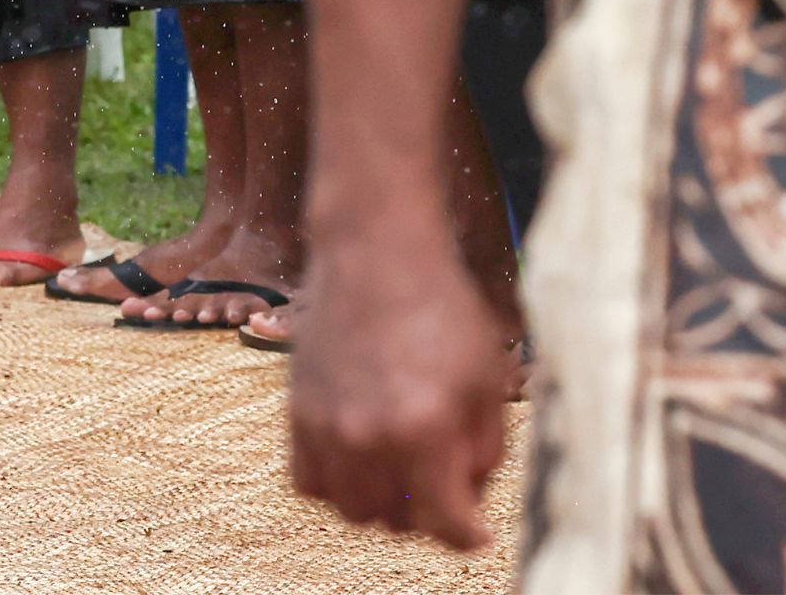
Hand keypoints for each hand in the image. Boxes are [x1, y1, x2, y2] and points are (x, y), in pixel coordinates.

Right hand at [288, 232, 513, 548]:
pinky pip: (310, 482)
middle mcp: (369, 437)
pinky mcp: (298, 411)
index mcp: (425, 429)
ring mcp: (327, 426)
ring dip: (381, 501)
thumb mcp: (487, 377)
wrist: (375, 251)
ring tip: (402, 466)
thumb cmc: (441, 307)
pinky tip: (359, 454)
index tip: (477, 529)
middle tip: (441, 478)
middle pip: (398, 523)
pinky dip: (335, 482)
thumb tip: (469, 498)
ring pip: (352, 510)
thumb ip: (484, 450)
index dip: (469, 535)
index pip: (447, 525)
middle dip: (427, 511)